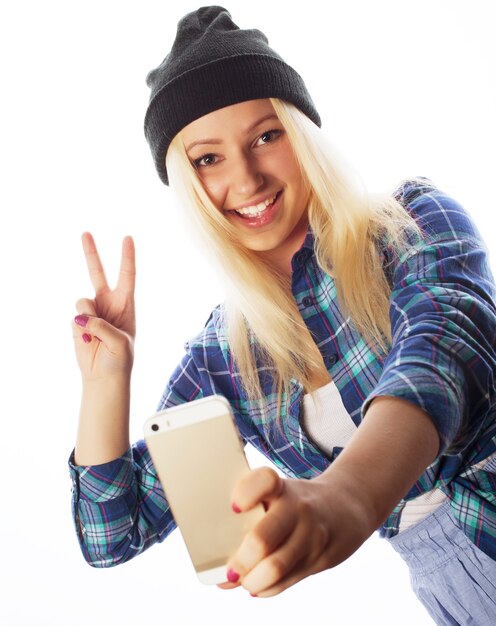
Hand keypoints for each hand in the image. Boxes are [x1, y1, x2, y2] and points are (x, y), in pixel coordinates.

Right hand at [72, 232, 135, 381]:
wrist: (104, 377)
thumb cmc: (120, 360)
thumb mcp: (120, 342)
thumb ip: (102, 326)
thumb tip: (80, 316)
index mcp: (126, 304)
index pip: (127, 276)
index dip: (127, 257)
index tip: (127, 238)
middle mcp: (108, 303)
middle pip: (98, 273)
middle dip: (91, 253)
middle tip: (85, 232)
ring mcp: (92, 311)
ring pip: (83, 300)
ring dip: (88, 316)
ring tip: (95, 334)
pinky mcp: (78, 321)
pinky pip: (76, 315)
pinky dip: (80, 328)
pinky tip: (87, 339)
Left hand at [222, 467, 371, 596]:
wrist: (346, 506)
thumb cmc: (296, 503)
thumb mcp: (279, 494)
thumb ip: (252, 517)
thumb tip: (219, 570)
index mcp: (281, 487)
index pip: (264, 481)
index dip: (246, 493)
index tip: (233, 507)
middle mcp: (298, 508)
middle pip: (262, 539)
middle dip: (241, 562)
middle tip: (230, 571)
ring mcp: (312, 535)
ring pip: (275, 567)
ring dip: (252, 581)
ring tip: (243, 581)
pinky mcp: (321, 558)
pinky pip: (287, 581)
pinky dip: (267, 588)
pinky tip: (259, 586)